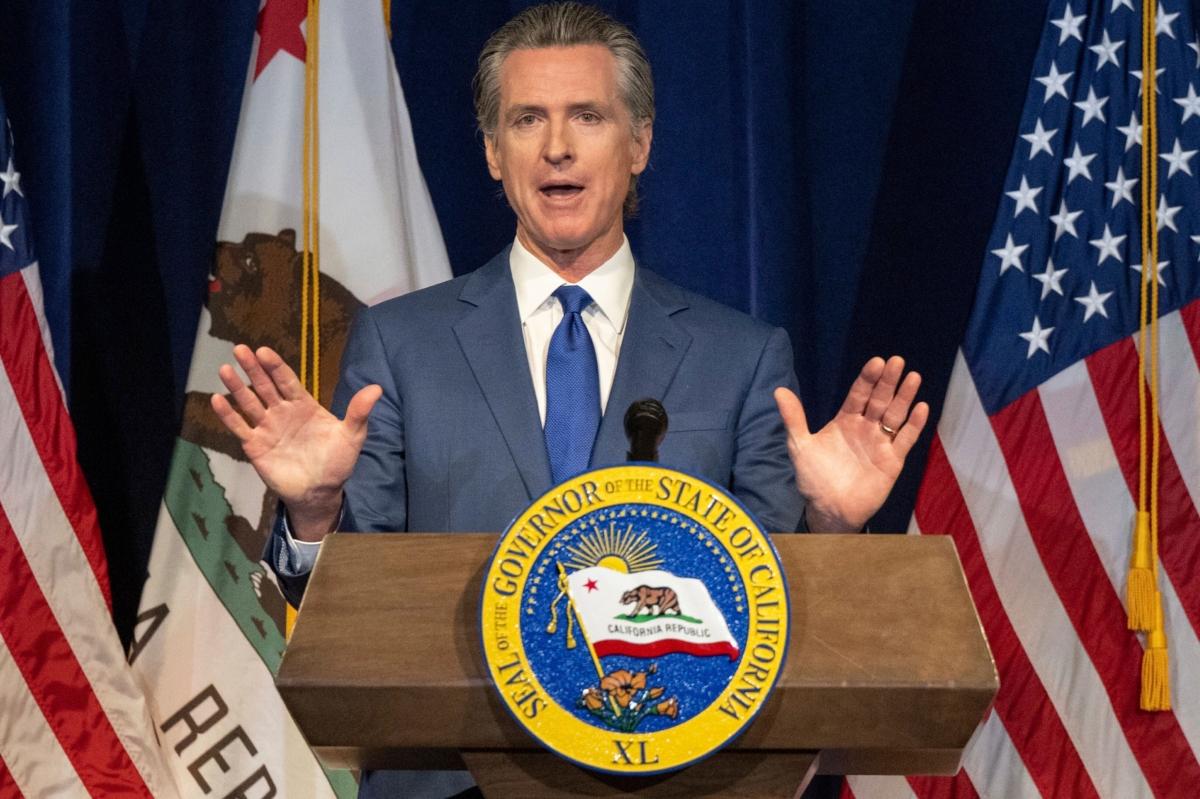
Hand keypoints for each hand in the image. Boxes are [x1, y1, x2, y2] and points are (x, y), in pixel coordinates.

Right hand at [211, 344, 381, 539]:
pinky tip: (216, 399)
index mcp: (304, 405)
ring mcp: (267, 428)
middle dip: (253, 368)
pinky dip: (228, 414)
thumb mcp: (352, 436)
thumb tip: (377, 388)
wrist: (320, 492)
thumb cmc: (337, 462)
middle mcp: (282, 412)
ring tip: (225, 370)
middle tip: (240, 349)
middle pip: (265, 386)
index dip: (275, 366)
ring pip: (249, 403)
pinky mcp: (256, 445)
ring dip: (237, 387)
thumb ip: (359, 412)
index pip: (287, 381)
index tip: (263, 351)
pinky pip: (239, 427)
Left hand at [774, 356, 928, 531]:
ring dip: (904, 397)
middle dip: (888, 381)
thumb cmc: (814, 478)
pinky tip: (921, 408)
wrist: (828, 510)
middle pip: (879, 400)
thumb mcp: (800, 446)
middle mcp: (865, 428)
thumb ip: (793, 418)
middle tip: (897, 362)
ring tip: (913, 377)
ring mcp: (880, 443)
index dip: (867, 379)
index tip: (877, 362)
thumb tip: (778, 390)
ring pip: (895, 416)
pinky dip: (914, 425)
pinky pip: (905, 440)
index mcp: (845, 421)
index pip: (858, 394)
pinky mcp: (892, 461)